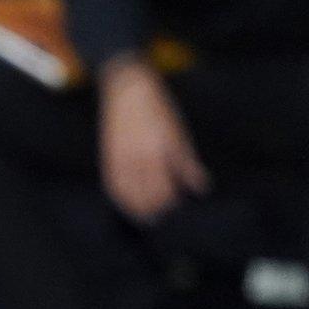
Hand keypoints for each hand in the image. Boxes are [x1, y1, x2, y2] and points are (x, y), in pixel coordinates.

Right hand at [98, 60, 208, 221]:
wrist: (127, 90)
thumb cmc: (158, 109)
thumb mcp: (178, 134)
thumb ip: (187, 164)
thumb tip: (200, 188)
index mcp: (157, 153)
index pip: (163, 191)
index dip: (170, 203)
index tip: (177, 207)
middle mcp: (136, 160)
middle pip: (145, 197)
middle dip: (155, 209)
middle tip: (164, 215)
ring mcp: (119, 160)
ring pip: (127, 196)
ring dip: (137, 210)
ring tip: (146, 218)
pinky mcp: (108, 158)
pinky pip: (112, 186)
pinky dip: (120, 199)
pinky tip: (128, 205)